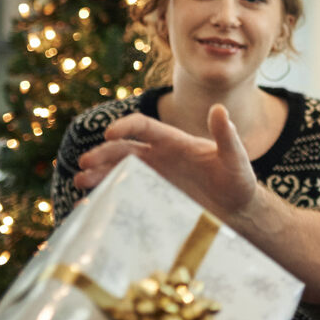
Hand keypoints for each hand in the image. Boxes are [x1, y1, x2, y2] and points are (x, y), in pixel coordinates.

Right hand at [76, 104, 258, 218]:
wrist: (239, 210)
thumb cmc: (239, 180)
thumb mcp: (235, 158)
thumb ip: (226, 136)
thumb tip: (220, 109)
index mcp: (174, 141)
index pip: (144, 126)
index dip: (126, 126)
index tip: (110, 134)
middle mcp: (160, 156)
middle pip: (124, 149)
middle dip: (103, 153)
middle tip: (84, 164)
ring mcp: (154, 178)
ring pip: (119, 171)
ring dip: (99, 174)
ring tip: (81, 183)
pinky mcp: (153, 198)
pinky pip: (125, 193)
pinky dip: (107, 195)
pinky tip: (91, 203)